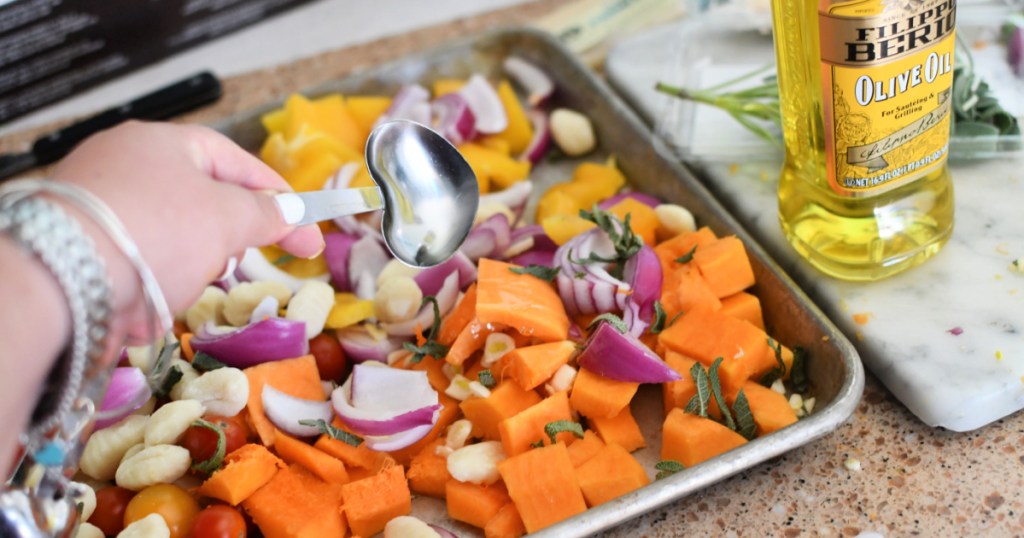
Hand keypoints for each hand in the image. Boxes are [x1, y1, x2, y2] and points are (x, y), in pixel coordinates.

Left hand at [50, 121, 323, 340]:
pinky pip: (133, 268)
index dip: (275, 194)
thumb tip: (291, 210)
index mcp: (161, 141)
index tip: (306, 228)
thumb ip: (267, 213)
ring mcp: (95, 207)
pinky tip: (140, 308)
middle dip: (221, 241)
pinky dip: (146, 289)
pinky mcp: (76, 249)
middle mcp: (123, 165)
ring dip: (183, 272)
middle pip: (199, 204)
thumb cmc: (158, 231)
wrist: (62, 278)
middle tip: (229, 263)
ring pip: (168, 242)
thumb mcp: (229, 218)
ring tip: (174, 290)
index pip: (234, 160)